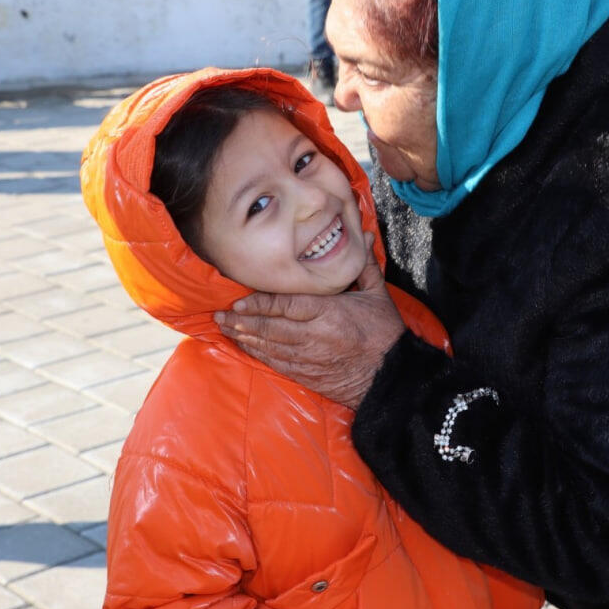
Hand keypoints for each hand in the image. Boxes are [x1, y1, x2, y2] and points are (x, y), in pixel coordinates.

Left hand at [214, 233, 403, 408]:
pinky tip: (243, 346)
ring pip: (268, 346)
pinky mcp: (306, 374)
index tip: (239, 300)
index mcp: (330, 314)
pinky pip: (275, 363)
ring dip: (243, 337)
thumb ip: (363, 264)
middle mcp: (314, 337)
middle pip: (270, 327)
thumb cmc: (383, 333)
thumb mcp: (377, 294)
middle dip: (242, 321)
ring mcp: (308, 358)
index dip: (260, 304)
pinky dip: (257, 354)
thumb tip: (361, 232)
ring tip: (223, 328)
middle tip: (219, 314)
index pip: (287, 306)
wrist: (389, 376)